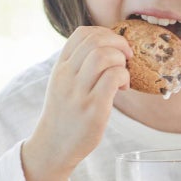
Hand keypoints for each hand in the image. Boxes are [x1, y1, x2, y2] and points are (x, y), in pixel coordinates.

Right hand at [22, 26, 131, 180]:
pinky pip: (113, 78)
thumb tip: (110, 46)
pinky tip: (123, 88)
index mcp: (61, 67)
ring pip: (104, 56)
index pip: (81, 33)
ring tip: (123, 75)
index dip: (105, 33)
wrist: (53, 146)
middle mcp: (67, 76)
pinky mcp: (93, 109)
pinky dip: (124, 77)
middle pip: (95, 41)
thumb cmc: (66, 113)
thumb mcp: (64, 83)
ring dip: (121, 61)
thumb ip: (79, 65)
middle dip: (119, 44)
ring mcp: (79, 92)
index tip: (115, 46)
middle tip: (126, 58)